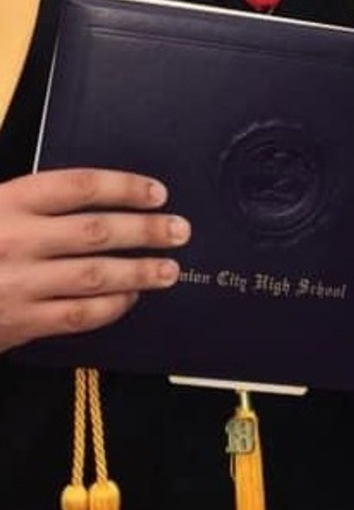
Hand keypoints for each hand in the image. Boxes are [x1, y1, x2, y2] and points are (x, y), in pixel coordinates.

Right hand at [0, 168, 190, 351]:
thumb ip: (30, 203)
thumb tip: (94, 200)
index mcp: (4, 202)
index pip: (78, 187)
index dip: (124, 188)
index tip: (156, 193)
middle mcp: (13, 239)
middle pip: (97, 231)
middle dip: (146, 231)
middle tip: (179, 231)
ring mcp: (17, 284)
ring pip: (96, 276)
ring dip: (140, 271)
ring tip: (169, 269)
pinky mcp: (20, 322)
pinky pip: (81, 315)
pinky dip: (113, 306)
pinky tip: (131, 297)